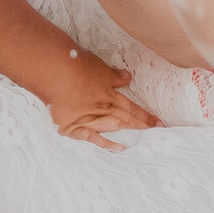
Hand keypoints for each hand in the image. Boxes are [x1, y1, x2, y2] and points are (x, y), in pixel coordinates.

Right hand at [44, 49, 160, 147]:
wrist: (54, 70)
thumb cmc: (75, 64)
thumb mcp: (99, 67)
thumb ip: (114, 76)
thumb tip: (128, 78)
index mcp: (108, 93)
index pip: (131, 106)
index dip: (145, 114)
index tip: (159, 122)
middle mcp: (102, 107)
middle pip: (126, 117)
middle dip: (142, 124)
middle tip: (158, 131)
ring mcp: (88, 117)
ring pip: (113, 125)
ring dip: (128, 130)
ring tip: (144, 137)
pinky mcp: (73, 126)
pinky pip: (92, 137)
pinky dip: (105, 143)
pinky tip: (120, 148)